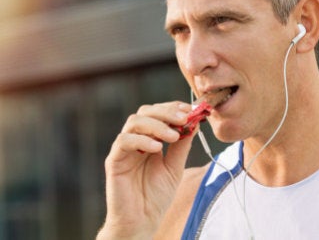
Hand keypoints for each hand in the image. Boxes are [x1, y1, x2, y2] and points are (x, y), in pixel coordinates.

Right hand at [97, 101, 193, 238]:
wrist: (142, 220)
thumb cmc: (157, 195)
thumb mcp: (175, 166)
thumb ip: (182, 145)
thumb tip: (194, 122)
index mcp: (150, 139)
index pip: (158, 113)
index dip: (173, 108)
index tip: (190, 110)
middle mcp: (136, 140)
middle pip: (145, 112)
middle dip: (166, 112)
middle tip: (183, 118)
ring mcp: (124, 149)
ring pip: (134, 121)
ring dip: (156, 124)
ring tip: (173, 136)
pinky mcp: (114, 161)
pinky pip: (123, 141)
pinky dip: (141, 140)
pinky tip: (157, 148)